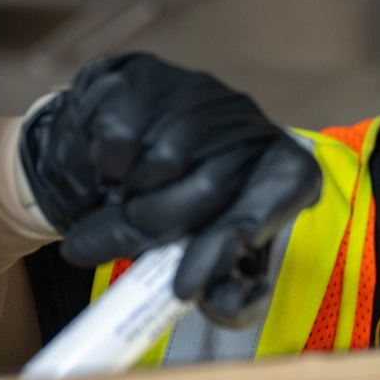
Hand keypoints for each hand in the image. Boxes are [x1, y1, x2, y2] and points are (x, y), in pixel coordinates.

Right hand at [19, 53, 320, 325]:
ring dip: (122, 201)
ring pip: (162, 166)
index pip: (282, 195)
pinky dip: (103, 170)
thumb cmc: (172, 210)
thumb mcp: (210, 253)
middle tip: (97, 252)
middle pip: (210, 188)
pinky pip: (121, 143)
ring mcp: (200, 94)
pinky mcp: (145, 79)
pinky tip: (107, 169)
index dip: (230, 246)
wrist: (108, 148)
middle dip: (147, 231)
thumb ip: (227, 285)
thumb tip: (227, 300)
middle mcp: (250, 124)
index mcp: (280, 168)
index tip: (184, 288)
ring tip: (112, 204)